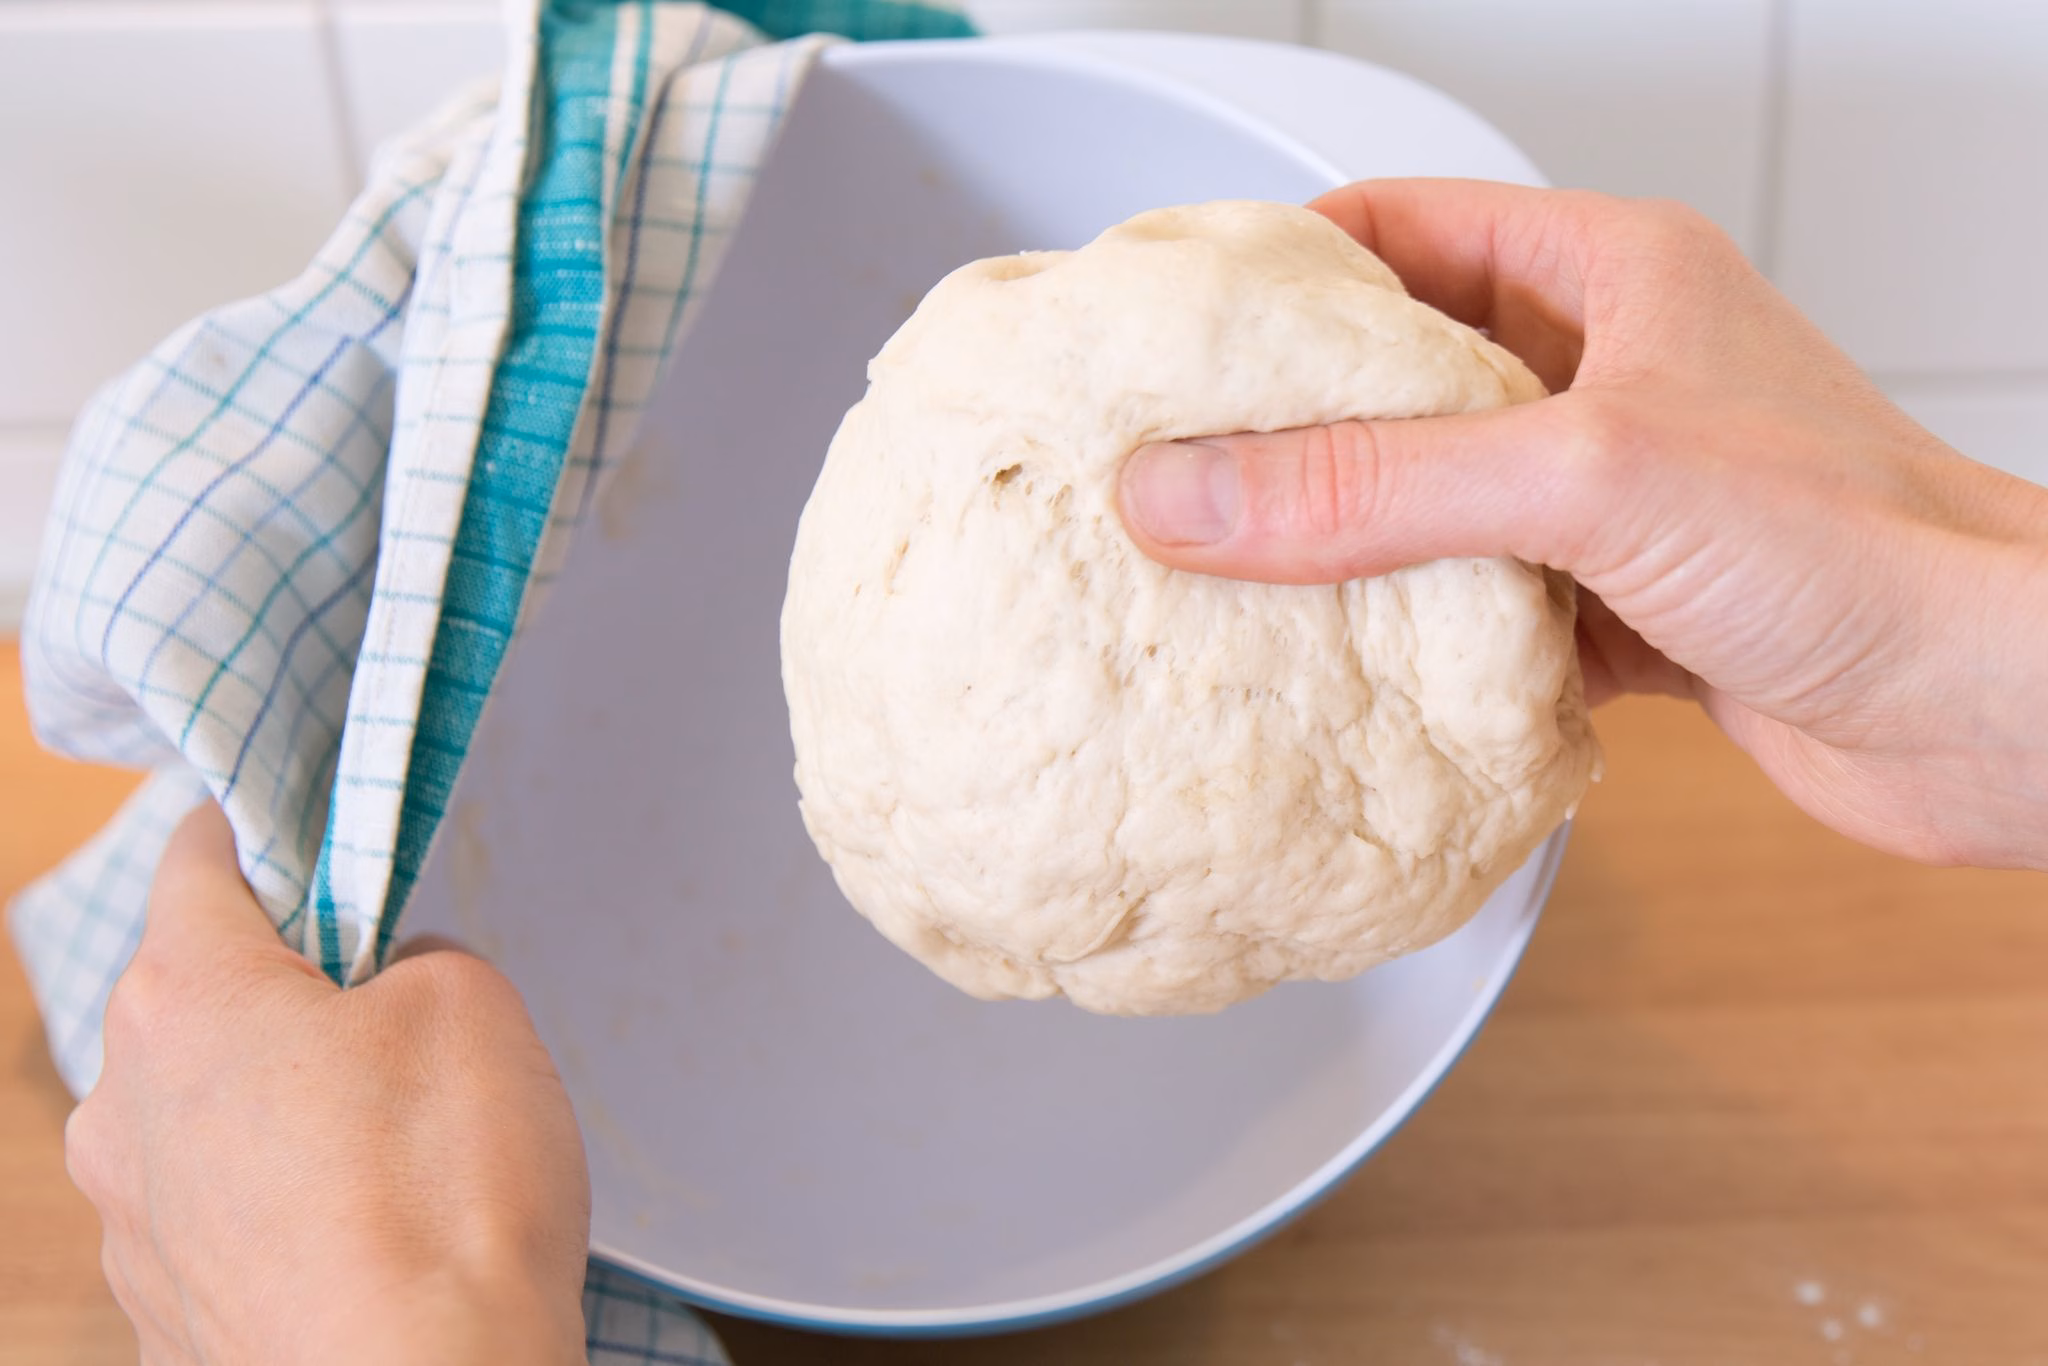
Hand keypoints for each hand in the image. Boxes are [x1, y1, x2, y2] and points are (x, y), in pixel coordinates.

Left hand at [65, 802, 590, 1364]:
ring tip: (399, 1146)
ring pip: (208, 1112)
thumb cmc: (442, 1196)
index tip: (322, 838)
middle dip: (292, 988)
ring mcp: (133, 1223)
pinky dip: (286, 1205)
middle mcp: (122, 1106)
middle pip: (200, 993)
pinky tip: (371, 1231)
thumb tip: (390, 983)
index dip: (270, 831)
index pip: (199, 858)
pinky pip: (223, 1217)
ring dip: (286, 1104)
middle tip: (400, 1015)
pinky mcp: (168, 1315)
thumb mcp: (473, 1001)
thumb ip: (419, 954)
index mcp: (182, 996)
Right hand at [1118, 179, 2047, 870]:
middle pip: (1393, 376)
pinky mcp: (1617, 607)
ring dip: (1340, 547)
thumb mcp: (1585, 477)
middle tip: (1170, 472)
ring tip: (1226, 578)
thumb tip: (1189, 490)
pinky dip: (1409, 640)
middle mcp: (1604, 374)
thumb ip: (1374, 486)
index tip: (1171, 334)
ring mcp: (1608, 494)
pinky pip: (1471, 608)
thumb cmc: (1864, 546)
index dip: (1274, 272)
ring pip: (1426, 501)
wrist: (1996, 709)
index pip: (1395, 230)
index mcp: (1606, 276)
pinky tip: (1349, 675)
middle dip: (1284, 427)